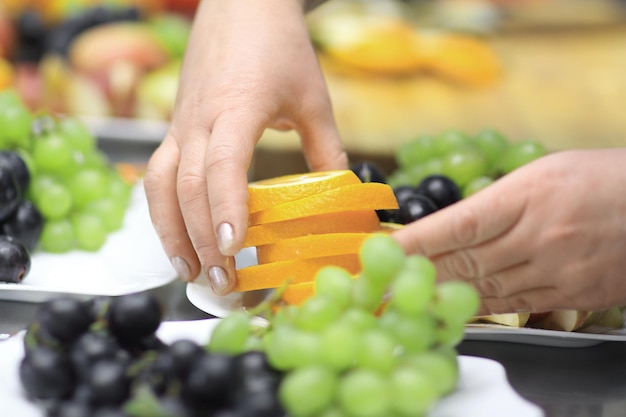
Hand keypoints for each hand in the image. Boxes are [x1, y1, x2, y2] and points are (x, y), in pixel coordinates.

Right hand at [144, 0, 346, 294]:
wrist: (240, 6)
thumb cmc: (279, 47)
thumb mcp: (313, 97)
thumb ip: (327, 149)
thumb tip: (340, 196)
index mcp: (237, 108)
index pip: (222, 166)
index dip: (226, 209)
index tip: (236, 250)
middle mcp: (199, 119)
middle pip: (185, 187)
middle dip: (201, 239)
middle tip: (222, 283)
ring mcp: (180, 123)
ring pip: (159, 185)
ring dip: (170, 232)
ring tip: (189, 271)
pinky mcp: (174, 126)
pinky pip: (157, 174)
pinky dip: (164, 211)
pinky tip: (178, 236)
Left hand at [392, 149, 625, 313]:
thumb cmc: (601, 177)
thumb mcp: (544, 172)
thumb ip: (498, 200)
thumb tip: (455, 226)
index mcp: (526, 196)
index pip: (456, 224)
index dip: (414, 241)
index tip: (381, 250)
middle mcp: (538, 235)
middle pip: (464, 261)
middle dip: (418, 273)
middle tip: (382, 283)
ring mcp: (557, 268)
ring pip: (485, 286)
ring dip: (442, 292)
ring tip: (409, 296)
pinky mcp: (573, 293)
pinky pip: (515, 304)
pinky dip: (481, 305)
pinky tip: (456, 305)